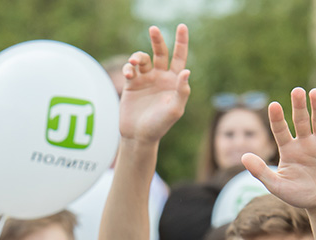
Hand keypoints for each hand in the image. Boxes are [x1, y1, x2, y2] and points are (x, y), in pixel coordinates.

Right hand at [118, 25, 189, 143]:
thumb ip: (182, 91)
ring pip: (143, 59)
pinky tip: (129, 73)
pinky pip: (130, 69)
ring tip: (134, 61)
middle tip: (153, 29)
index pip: (180, 57)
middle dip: (157, 40)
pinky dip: (129, 68)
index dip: (181, 41)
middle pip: (160, 52)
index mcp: (174, 81)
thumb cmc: (159, 125)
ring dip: (138, 56)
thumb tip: (186, 71)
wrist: (138, 136)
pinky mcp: (131, 84)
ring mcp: (145, 79)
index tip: (182, 26)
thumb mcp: (175, 109)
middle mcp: (160, 77)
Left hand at [244, 88, 315, 210]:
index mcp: (288, 149)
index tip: (273, 105)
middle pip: (300, 120)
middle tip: (296, 91)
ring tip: (315, 92)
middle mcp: (304, 142)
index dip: (277, 119)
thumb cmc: (298, 194)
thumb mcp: (277, 186)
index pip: (280, 130)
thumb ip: (261, 172)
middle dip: (298, 106)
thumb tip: (243, 157)